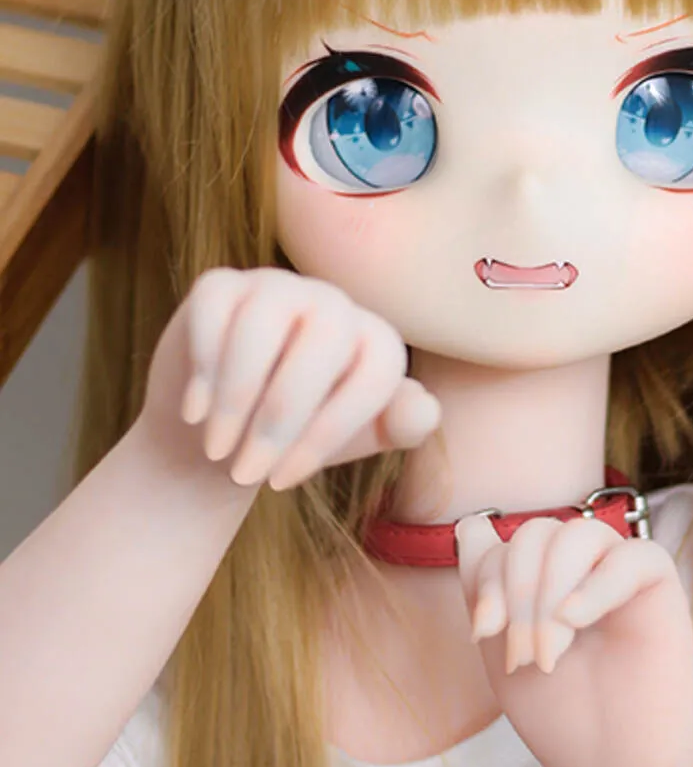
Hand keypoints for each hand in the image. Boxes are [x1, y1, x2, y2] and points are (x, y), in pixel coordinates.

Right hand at [142, 266, 439, 489]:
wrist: (223, 434)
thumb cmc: (298, 440)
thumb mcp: (356, 441)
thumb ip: (401, 426)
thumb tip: (423, 407)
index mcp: (375, 340)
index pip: (373, 375)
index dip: (328, 431)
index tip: (284, 481)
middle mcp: (332, 303)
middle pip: (322, 342)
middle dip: (281, 416)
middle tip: (247, 471)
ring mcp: (275, 287)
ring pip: (263, 324)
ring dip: (237, 396)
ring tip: (219, 448)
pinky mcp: (220, 285)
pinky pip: (215, 309)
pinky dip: (203, 365)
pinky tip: (196, 411)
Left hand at [455, 515, 692, 766]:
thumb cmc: (568, 727)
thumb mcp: (506, 654)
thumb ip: (487, 592)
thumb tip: (470, 525)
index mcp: (544, 585)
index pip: (503, 542)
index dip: (486, 578)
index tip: (482, 633)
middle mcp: (583, 573)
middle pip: (535, 533)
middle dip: (516, 594)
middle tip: (525, 659)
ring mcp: (622, 577)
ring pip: (576, 535)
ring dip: (548, 594)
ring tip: (551, 655)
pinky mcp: (662, 590)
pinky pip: (631, 555)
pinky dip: (594, 585)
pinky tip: (575, 621)